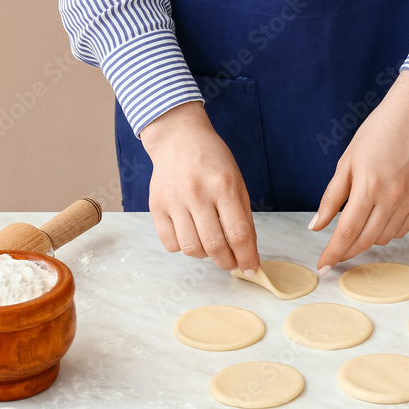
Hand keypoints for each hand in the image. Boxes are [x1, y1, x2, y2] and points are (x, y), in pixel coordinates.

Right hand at [141, 102, 259, 273]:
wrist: (179, 139)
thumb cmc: (213, 162)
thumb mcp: (237, 183)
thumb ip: (243, 218)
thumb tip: (249, 254)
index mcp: (223, 186)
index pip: (239, 234)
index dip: (248, 258)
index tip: (252, 269)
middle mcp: (197, 194)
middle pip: (215, 246)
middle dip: (228, 263)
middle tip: (232, 263)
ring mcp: (174, 201)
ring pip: (191, 249)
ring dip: (205, 256)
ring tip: (211, 244)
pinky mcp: (156, 206)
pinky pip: (171, 244)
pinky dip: (184, 247)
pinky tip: (191, 235)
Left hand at [311, 70, 408, 272]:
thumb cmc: (376, 134)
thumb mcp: (346, 163)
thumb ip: (331, 198)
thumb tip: (316, 226)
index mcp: (369, 187)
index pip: (347, 232)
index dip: (333, 253)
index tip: (323, 266)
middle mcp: (392, 198)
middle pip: (365, 240)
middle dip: (347, 252)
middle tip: (335, 254)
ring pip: (384, 238)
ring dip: (367, 240)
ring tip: (357, 228)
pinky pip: (402, 229)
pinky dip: (387, 231)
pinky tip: (377, 220)